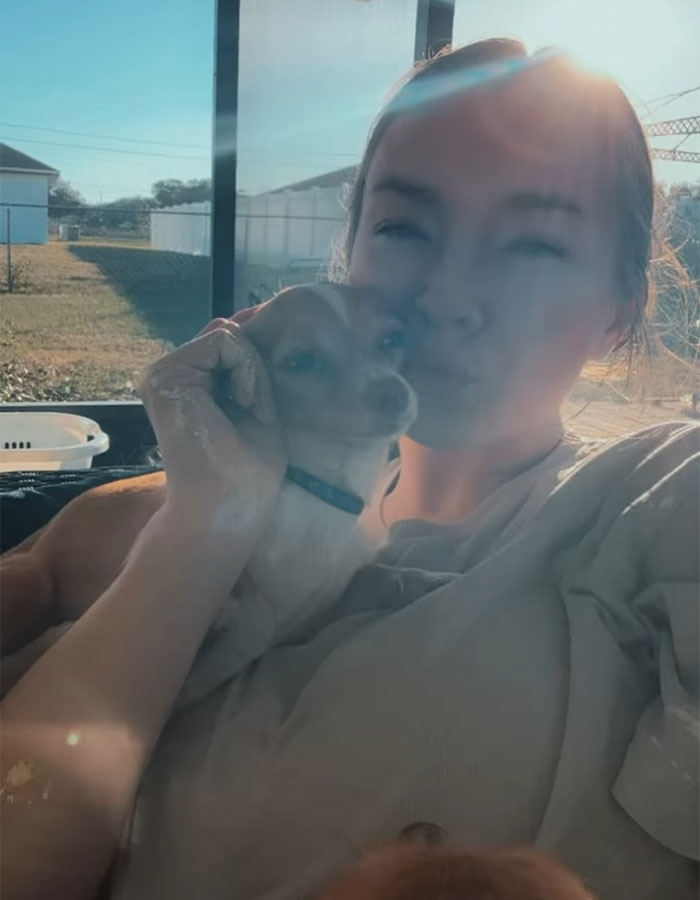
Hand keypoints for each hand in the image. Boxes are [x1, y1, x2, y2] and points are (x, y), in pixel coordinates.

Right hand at [140, 314, 284, 529]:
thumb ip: (245, 361)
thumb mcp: (254, 402)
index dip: (257, 364)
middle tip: (255, 416)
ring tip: (249, 416)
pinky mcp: (165, 376)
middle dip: (256, 371)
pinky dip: (248, 374)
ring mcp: (161, 374)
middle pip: (229, 336)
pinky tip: (243, 408)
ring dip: (254, 376)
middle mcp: (167, 375)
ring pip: (229, 337)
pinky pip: (225, 343)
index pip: (228, 343)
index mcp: (186, 383)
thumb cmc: (248, 468)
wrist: (232, 506)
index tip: (262, 405)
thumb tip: (245, 313)